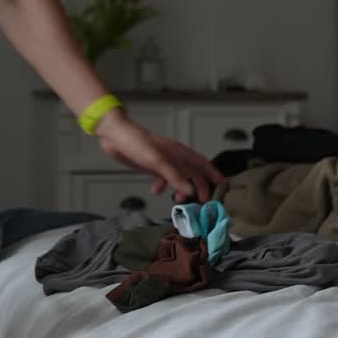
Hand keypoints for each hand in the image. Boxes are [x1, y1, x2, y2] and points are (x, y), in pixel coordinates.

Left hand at [95, 109, 225, 202]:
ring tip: (179, 201)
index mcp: (179, 152)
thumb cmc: (135, 142)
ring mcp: (162, 161)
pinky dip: (162, 186)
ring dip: (180, 189)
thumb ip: (173, 176)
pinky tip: (155, 191)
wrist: (114, 135)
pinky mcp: (151, 166)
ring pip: (178, 178)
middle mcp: (173, 157)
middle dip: (199, 187)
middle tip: (202, 202)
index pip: (203, 164)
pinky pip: (163, 178)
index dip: (214, 174)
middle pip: (193, 173)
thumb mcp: (155, 161)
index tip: (223, 185)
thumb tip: (190, 191)